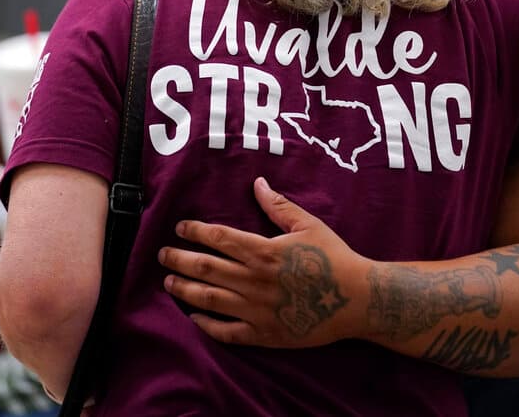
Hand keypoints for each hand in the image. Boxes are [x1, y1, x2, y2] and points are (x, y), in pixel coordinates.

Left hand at [159, 177, 369, 347]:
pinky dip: (206, 325)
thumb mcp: (308, 224)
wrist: (357, 299)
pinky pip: (226, 332)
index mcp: (263, 251)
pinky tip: (193, 317)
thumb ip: (278, 206)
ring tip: (168, 282)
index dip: (194, 231)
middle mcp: (254, 281)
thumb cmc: (334, 258)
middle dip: (178, 259)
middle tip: (162, 255)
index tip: (179, 228)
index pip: (217, 238)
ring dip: (184, 289)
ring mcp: (256, 310)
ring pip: (208, 299)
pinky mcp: (263, 334)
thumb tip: (257, 183)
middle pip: (204, 268)